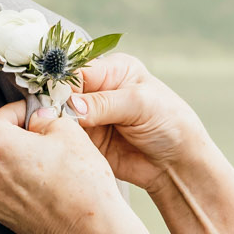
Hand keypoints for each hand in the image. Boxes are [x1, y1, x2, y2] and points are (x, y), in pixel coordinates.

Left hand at [0, 84, 155, 233]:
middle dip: (6, 125)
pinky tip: (40, 176)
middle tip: (37, 124)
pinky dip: (11, 173)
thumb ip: (42, 118)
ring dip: (9, 150)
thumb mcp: (67, 131)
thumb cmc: (80, 184)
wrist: (89, 231)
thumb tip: (36, 120)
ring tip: (43, 154)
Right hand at [68, 53, 206, 193]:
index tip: (57, 99)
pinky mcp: (87, 140)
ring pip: (59, 116)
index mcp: (113, 71)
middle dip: (56, 104)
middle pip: (63, 92)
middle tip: (56, 117)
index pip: (77, 70)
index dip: (64, 83)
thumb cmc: (170, 124)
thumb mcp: (140, 104)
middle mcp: (98, 91)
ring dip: (57, 123)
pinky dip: (61, 140)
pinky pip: (65, 137)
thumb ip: (104, 103)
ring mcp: (90, 117)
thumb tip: (70, 105)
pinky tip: (62, 143)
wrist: (177, 163)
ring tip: (61, 132)